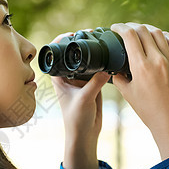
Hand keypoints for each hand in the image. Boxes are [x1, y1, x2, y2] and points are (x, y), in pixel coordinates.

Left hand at [50, 31, 109, 168]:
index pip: (57, 54)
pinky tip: (111, 57)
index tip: (74, 34)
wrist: (85, 134)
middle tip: (93, 34)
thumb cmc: (76, 119)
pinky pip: (98, 69)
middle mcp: (68, 76)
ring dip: (94, 52)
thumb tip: (107, 69)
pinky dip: (103, 63)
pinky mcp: (92, 84)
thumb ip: (95, 83)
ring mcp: (81, 79)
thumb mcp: (85, 98)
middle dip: (82, 43)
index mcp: (59, 77)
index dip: (63, 41)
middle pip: (73, 53)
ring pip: (87, 60)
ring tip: (103, 41)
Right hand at [110, 23, 168, 159]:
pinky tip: (158, 36)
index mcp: (141, 67)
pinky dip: (163, 35)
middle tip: (124, 28)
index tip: (115, 27)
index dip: (120, 27)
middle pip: (143, 31)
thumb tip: (115, 68)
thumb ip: (119, 77)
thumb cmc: (147, 110)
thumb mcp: (127, 93)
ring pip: (158, 33)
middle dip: (131, 26)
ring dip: (147, 28)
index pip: (130, 36)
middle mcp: (157, 60)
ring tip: (139, 30)